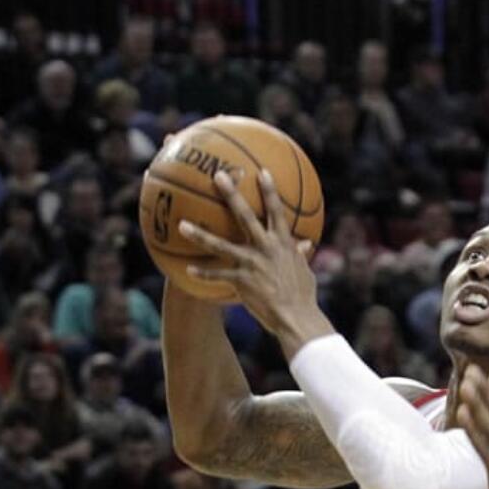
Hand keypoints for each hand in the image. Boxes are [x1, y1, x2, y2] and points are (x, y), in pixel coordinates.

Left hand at [180, 170, 328, 355]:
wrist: (296, 317)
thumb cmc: (303, 295)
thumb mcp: (305, 270)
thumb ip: (301, 253)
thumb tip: (307, 243)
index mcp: (283, 243)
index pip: (277, 211)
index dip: (270, 190)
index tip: (261, 171)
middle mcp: (266, 248)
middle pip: (246, 216)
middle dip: (232, 194)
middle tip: (218, 176)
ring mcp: (252, 263)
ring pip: (221, 245)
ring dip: (200, 234)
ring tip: (182, 224)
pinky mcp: (242, 281)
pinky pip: (218, 276)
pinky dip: (203, 273)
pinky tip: (188, 269)